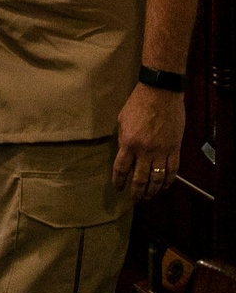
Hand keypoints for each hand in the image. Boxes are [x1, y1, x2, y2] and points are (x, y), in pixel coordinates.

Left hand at [113, 82, 184, 200]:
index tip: (118, 188)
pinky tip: (164, 186)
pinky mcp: (174, 150)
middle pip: (140, 180)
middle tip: (135, 199)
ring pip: (157, 180)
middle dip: (137, 193)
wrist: (160, 93)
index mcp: (128, 143)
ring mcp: (161, 152)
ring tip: (149, 196)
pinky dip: (168, 182)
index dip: (119, 181)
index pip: (121, 169)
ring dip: (152, 191)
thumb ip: (123, 138)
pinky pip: (172, 172)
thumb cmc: (138, 103)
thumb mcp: (123, 119)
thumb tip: (124, 153)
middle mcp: (144, 151)